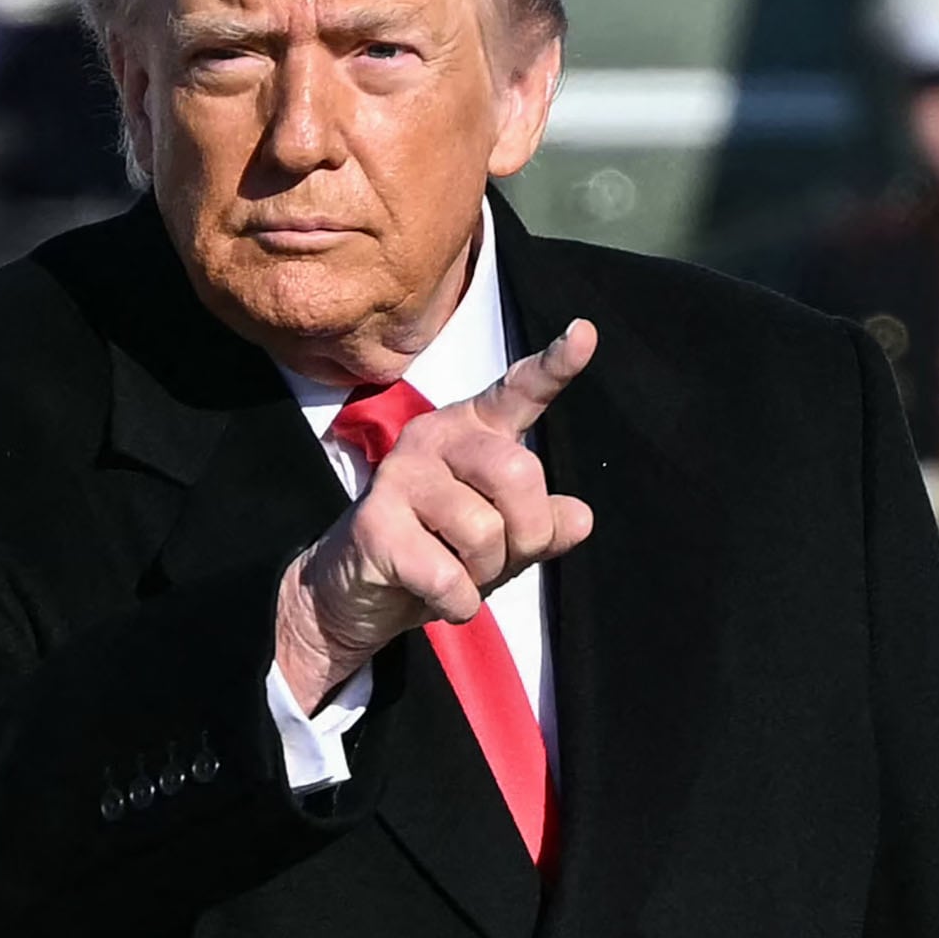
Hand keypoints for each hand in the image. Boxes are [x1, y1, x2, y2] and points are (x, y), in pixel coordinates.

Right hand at [275, 320, 598, 711]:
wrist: (354, 593)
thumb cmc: (437, 553)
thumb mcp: (503, 542)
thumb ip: (543, 525)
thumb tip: (579, 517)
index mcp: (473, 430)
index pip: (518, 391)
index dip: (554, 365)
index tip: (585, 333)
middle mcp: (434, 436)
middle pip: (519, 474)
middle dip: (526, 536)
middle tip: (495, 558)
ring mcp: (400, 475)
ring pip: (485, 533)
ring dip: (483, 576)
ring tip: (453, 572)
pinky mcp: (375, 523)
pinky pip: (450, 577)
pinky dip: (457, 604)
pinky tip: (433, 596)